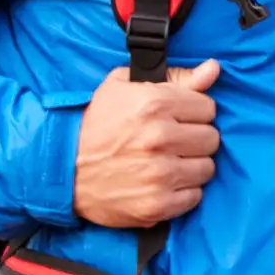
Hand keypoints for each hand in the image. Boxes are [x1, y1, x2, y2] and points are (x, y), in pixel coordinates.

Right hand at [73, 62, 223, 228]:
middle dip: (195, 138)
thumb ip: (175, 77)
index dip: (193, 112)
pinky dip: (182, 191)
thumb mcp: (124, 86)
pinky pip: (195, 196)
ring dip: (191, 165)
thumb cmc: (95, 123)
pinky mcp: (158, 204)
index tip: (178, 118)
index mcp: (154, 104)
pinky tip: (163, 183)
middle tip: (172, 141)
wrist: (61, 168)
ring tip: (167, 162)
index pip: (208, 107)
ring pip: (207, 168)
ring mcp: (160, 174)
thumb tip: (214, 69)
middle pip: (211, 138)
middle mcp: (160, 138)